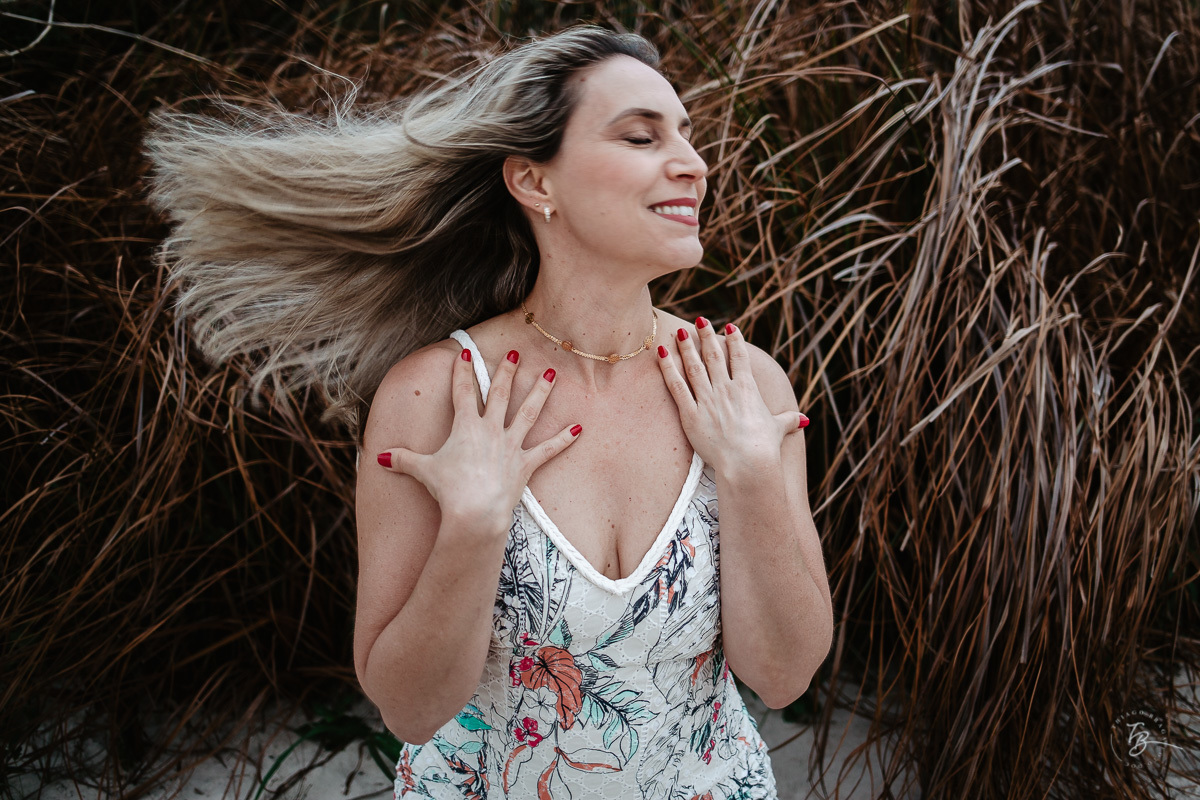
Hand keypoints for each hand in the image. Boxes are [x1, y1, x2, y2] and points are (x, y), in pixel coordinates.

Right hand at [375, 348, 581, 532]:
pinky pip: (548, 449)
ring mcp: (511, 446)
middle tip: (516, 352)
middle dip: (508, 371)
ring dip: (541, 392)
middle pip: (501, 394)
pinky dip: (564, 439)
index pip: (463, 392)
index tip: (465, 352)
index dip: (463, 371)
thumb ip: (403, 460)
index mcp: (466, 427)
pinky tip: (579, 428)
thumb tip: (380, 457)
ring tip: (552, 373)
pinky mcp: (526, 465)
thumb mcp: (422, 471)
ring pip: (529, 412)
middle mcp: (491, 430)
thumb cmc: (448, 491)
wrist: (474, 512)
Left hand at [656, 319, 803, 475]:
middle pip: (714, 356)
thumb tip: (804, 420)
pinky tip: (662, 352)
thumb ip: (788, 419)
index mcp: (747, 389)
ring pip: (693, 366)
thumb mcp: (779, 429)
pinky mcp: (690, 414)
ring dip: (686, 347)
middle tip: (701, 321)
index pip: (739, 357)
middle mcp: (725, 389)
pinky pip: (676, 386)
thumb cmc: (764, 447)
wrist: (747, 463)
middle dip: (707, 336)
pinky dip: (668, 367)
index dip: (735, 340)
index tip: (730, 327)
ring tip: (681, 331)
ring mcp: (707, 400)